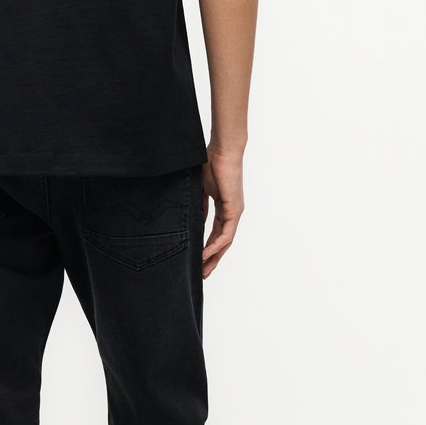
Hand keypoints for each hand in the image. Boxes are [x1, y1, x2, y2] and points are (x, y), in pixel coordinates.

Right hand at [202, 145, 244, 277]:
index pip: (216, 232)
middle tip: (202, 273)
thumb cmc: (211, 162)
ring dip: (214, 258)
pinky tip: (204, 254)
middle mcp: (231, 212)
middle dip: (212, 258)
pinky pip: (225, 235)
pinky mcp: (234, 211)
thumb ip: (198, 204)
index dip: (208, 246)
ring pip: (225, 242)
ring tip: (203, 271)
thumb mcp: (200, 188)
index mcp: (224, 207)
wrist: (222, 151)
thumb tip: (192, 217)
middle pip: (222, 242)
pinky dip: (215, 246)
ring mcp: (234, 212)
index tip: (198, 258)